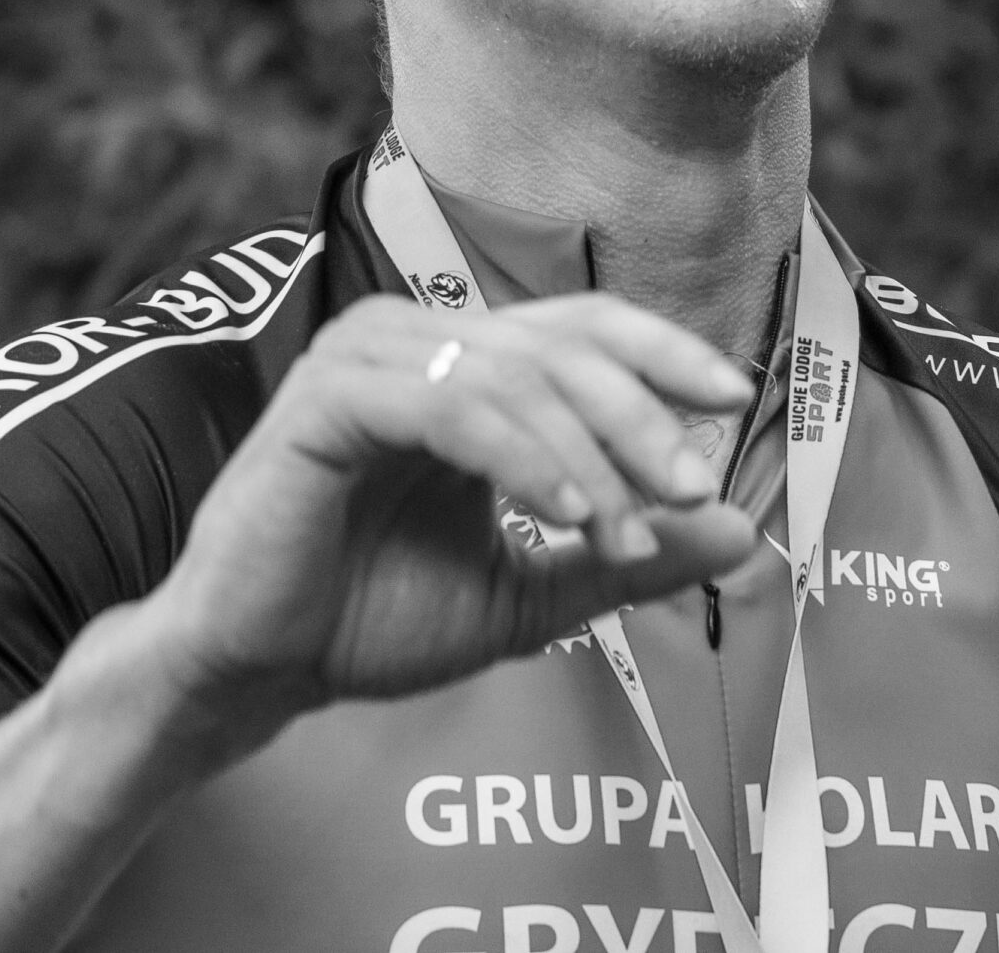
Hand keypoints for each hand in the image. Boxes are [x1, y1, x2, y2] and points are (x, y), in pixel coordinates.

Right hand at [129, 292, 759, 750]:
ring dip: (589, 455)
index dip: (665, 353)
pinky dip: (523, 457)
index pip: (585, 328)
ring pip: (517, 376)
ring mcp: (368, 358)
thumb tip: (743, 531)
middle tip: (694, 485)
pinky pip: (454, 406)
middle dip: (642, 418)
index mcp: (464, 366)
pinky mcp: (327, 398)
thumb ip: (628, 558)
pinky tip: (566, 513)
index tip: (737, 399)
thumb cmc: (372, 621)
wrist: (255, 671)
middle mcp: (417, 340)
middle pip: (564, 346)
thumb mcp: (531, 593)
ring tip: (627, 531)